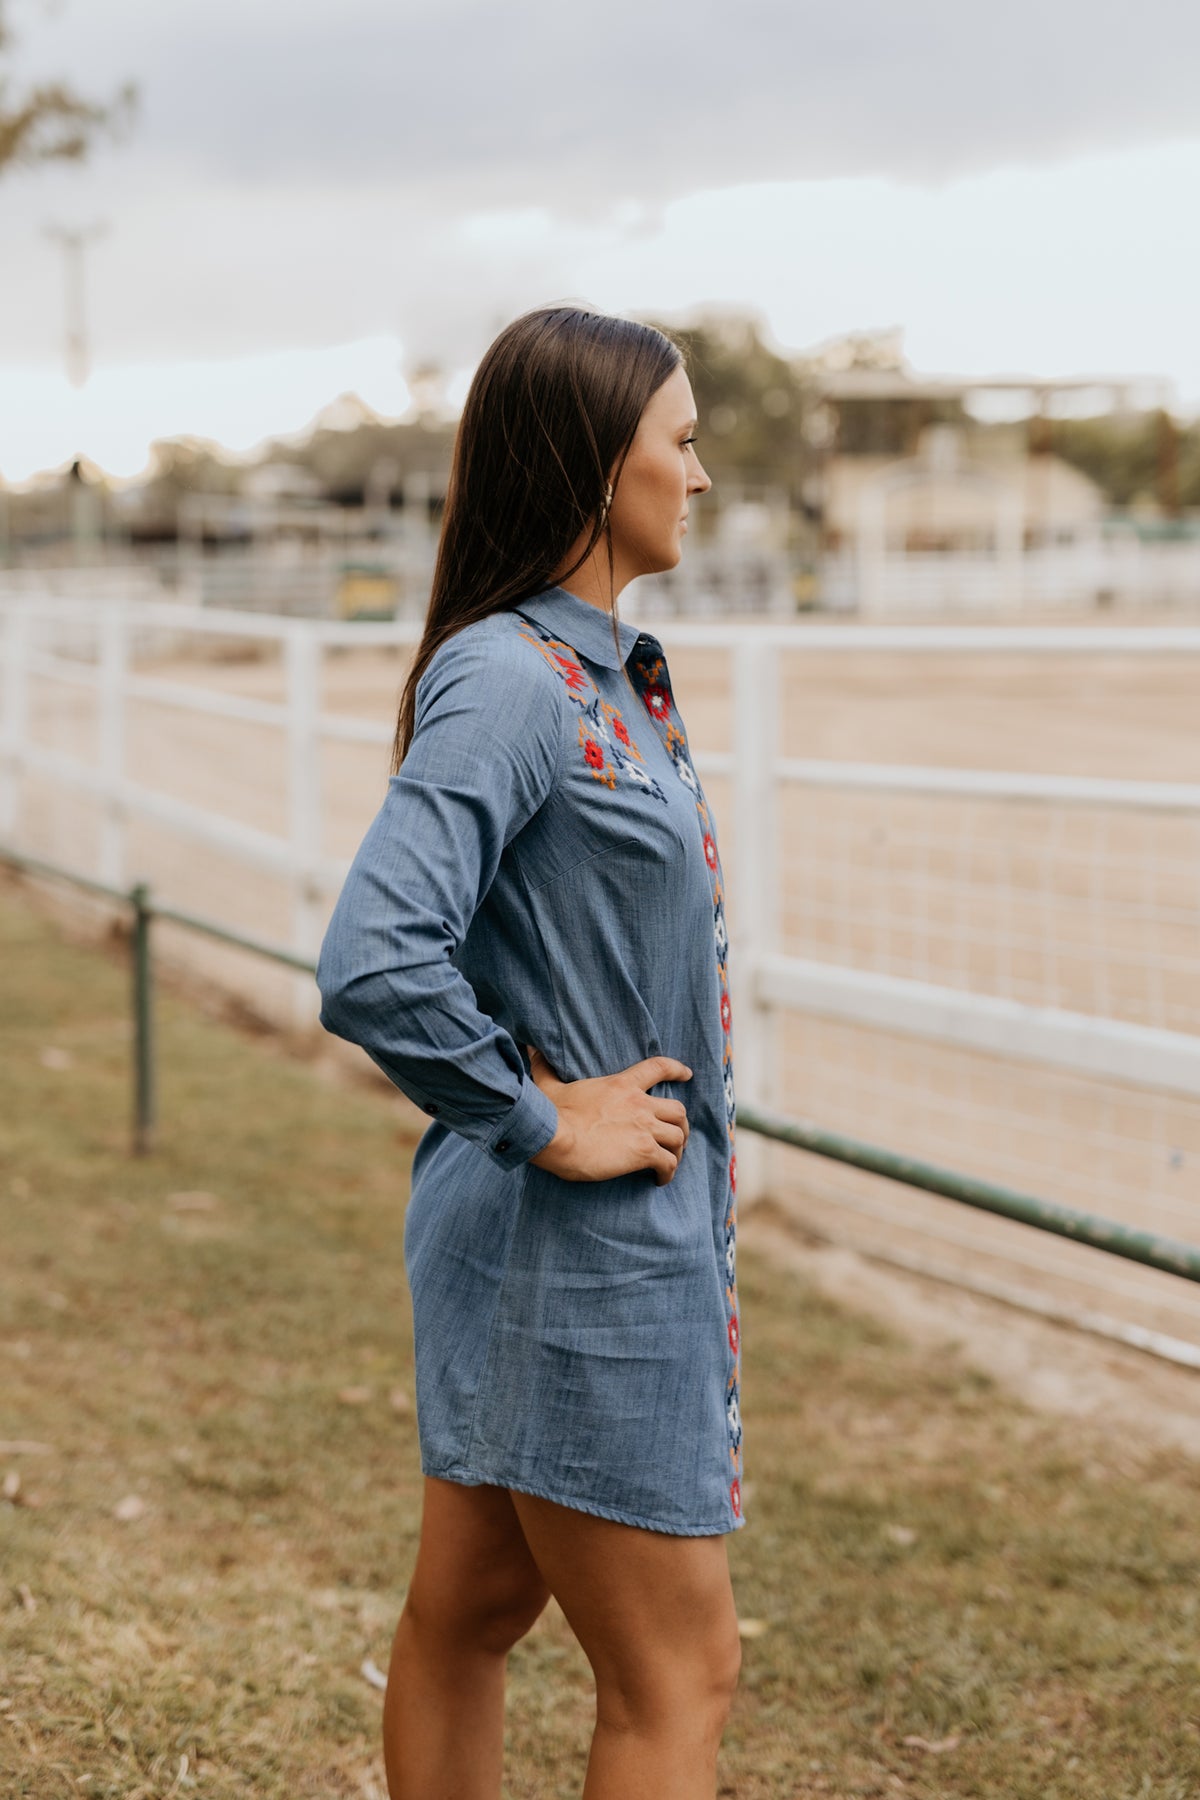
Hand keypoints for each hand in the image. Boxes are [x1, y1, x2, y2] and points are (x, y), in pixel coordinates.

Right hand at [525, 1045, 692, 1185]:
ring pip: (679, 1137)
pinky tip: (660, 1180)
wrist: (554, 1136)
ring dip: (678, 1150)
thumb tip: (530, 1049)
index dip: (676, 1070)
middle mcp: (639, 1104)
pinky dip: (669, 1172)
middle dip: (681, 1125)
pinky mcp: (643, 1152)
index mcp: (621, 1084)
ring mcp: (644, 1128)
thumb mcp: (549, 1085)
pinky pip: (669, 1163)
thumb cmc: (551, 1113)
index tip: (687, 1074)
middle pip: (678, 1111)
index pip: (658, 1068)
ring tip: (670, 1161)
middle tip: (676, 1137)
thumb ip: (544, 1067)